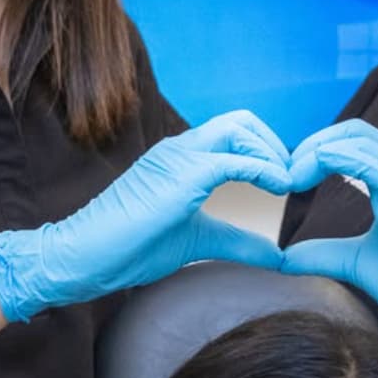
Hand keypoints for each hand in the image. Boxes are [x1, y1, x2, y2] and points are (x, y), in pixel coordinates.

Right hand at [0, 111, 290, 321]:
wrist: (84, 256)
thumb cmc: (129, 248)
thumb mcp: (198, 240)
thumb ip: (238, 242)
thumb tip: (277, 254)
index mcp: (180, 158)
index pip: (233, 133)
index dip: (266, 150)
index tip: (285, 180)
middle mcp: (180, 148)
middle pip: (241, 121)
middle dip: (275, 144)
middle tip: (293, 178)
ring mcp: (178, 157)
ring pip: (239, 130)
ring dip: (273, 153)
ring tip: (289, 183)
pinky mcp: (181, 176)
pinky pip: (234, 160)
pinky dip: (263, 169)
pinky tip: (279, 188)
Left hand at [283, 120, 377, 377]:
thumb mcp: (356, 263)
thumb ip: (322, 254)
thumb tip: (285, 256)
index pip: (350, 144)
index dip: (314, 154)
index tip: (287, 181)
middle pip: (351, 132)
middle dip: (310, 146)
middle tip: (282, 175)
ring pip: (357, 139)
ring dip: (315, 151)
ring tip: (289, 178)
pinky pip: (367, 160)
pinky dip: (331, 159)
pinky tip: (306, 177)